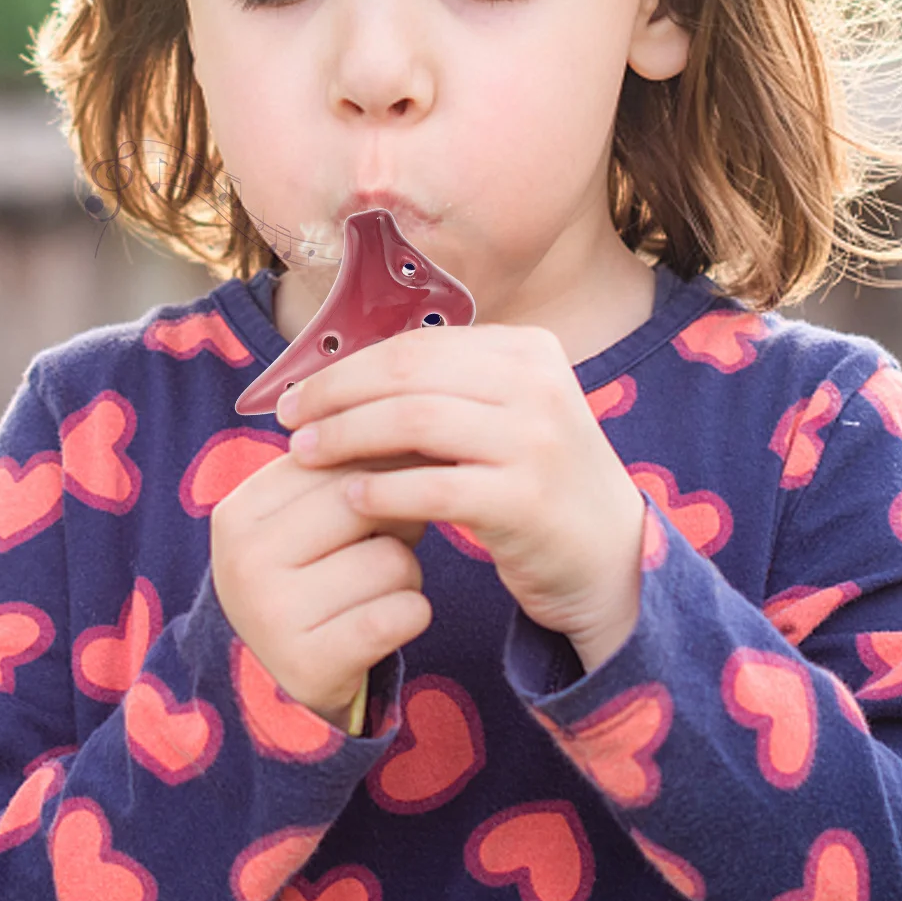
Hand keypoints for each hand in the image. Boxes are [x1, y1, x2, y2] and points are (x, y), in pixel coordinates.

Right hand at [210, 451, 431, 725]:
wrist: (278, 680)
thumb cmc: (311, 574)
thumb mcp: (309, 516)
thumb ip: (348, 467)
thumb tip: (420, 429)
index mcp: (239, 510)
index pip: (336, 456)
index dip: (383, 466)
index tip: (395, 484)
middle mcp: (244, 561)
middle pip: (366, 501)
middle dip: (397, 518)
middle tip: (384, 542)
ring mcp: (272, 616)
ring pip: (394, 560)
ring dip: (406, 573)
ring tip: (375, 588)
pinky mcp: (312, 666)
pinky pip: (404, 613)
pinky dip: (412, 613)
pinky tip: (385, 622)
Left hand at [277, 324, 645, 672]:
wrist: (610, 556)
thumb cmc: (533, 480)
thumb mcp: (503, 414)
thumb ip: (443, 388)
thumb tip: (339, 378)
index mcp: (528, 349)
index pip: (417, 344)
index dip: (350, 366)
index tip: (301, 393)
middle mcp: (538, 383)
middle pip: (409, 373)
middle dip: (337, 394)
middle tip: (290, 421)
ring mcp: (537, 440)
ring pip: (415, 421)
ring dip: (348, 437)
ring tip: (308, 456)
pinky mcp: (528, 500)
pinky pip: (434, 487)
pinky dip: (383, 490)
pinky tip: (351, 499)